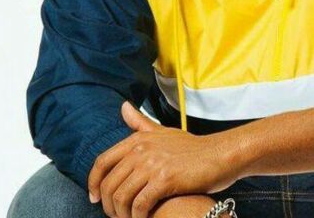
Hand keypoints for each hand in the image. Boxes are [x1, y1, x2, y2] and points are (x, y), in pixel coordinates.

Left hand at [88, 101, 240, 217]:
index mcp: (138, 138)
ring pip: (121, 197)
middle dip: (108, 205)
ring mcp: (153, 164)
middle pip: (109, 184)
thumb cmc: (192, 148)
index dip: (93, 182)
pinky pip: (139, 205)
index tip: (95, 198)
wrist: (219, 156)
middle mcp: (142, 149)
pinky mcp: (165, 179)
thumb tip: (123, 107)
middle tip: (116, 216)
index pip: (102, 162)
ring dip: (122, 215)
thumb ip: (140, 123)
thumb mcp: (164, 132)